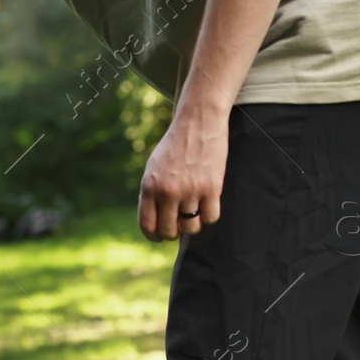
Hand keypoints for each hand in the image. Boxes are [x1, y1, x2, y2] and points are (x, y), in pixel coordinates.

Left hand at [137, 104, 228, 241]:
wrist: (198, 123)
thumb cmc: (175, 147)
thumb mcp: (153, 169)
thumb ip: (151, 195)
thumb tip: (154, 223)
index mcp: (150, 187)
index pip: (147, 226)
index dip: (154, 236)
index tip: (160, 236)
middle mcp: (168, 192)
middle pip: (170, 231)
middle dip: (174, 232)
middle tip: (179, 223)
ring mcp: (191, 190)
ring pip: (191, 228)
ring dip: (193, 224)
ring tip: (194, 211)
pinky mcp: (212, 187)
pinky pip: (211, 218)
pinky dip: (209, 216)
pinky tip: (207, 205)